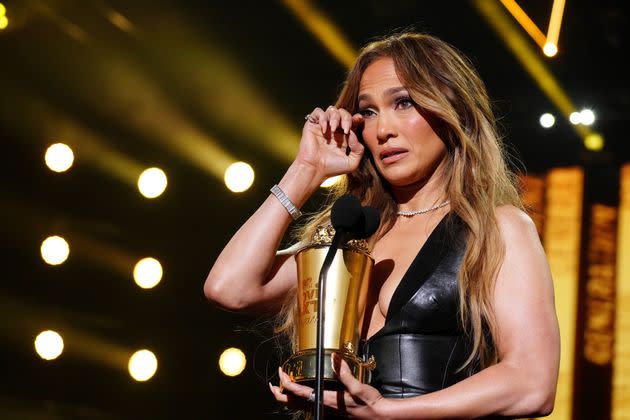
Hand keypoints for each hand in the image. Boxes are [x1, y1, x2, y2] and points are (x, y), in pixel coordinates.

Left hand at [269, 353, 388, 418]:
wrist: (380, 416)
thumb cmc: (369, 403)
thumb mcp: (358, 386)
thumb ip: (344, 373)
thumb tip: (333, 358)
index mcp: (326, 400)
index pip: (298, 393)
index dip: (286, 383)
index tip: (281, 373)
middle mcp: (323, 406)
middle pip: (293, 404)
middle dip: (279, 394)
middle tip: (273, 383)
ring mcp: (326, 409)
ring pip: (300, 405)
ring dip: (288, 396)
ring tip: (282, 386)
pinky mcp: (330, 409)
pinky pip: (309, 405)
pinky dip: (299, 398)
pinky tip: (303, 391)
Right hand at [296, 105, 364, 182]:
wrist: (315, 169)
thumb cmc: (332, 168)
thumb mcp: (352, 162)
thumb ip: (359, 149)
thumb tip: (354, 134)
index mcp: (344, 136)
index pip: (352, 120)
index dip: (356, 118)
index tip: (359, 119)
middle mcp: (334, 129)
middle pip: (343, 112)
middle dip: (346, 118)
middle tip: (345, 129)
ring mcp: (323, 126)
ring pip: (331, 109)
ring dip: (335, 117)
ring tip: (333, 129)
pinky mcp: (312, 125)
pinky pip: (318, 112)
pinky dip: (322, 117)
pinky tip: (324, 129)